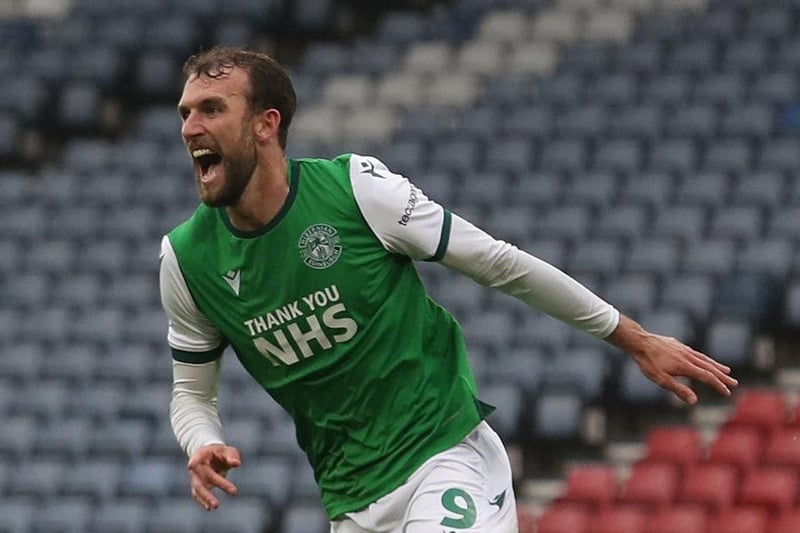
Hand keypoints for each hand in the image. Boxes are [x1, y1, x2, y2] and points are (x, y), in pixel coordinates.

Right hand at [187, 444, 240, 509]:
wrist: (213, 457)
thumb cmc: (221, 453)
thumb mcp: (228, 451)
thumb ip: (231, 456)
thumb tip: (236, 463)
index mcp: (201, 455)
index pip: (195, 458)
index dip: (193, 462)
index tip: (191, 465)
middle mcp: (195, 468)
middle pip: (201, 479)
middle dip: (211, 488)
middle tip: (225, 496)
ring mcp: (195, 478)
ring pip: (198, 489)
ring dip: (206, 498)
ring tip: (215, 506)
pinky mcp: (197, 486)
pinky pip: (198, 495)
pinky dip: (203, 501)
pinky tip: (209, 508)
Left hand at [607, 315, 737, 403]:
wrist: (639, 341)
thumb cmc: (648, 362)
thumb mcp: (661, 379)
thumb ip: (678, 389)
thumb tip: (694, 401)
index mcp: (685, 366)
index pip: (707, 377)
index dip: (718, 385)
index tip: (727, 392)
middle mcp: (688, 356)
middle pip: (709, 367)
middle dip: (722, 376)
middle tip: (734, 383)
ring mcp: (683, 349)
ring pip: (704, 358)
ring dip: (716, 365)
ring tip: (726, 370)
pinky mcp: (677, 344)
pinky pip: (695, 353)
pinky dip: (704, 358)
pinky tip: (703, 360)